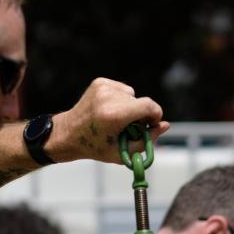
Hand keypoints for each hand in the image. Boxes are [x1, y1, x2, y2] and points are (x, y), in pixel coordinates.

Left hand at [49, 78, 169, 163]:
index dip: (155, 115)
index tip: (151, 125)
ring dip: (131, 108)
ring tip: (117, 120)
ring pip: (132, 95)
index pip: (149, 105)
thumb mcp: (124, 152)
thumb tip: (165, 125)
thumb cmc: (97, 147)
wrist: (68, 134)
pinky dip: (122, 100)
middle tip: (130, 128)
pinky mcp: (100, 82)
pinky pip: (123, 90)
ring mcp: (103, 87)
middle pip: (142, 102)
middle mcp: (108, 97)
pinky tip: (110, 111)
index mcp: (113, 115)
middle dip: (141, 115)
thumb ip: (148, 139)